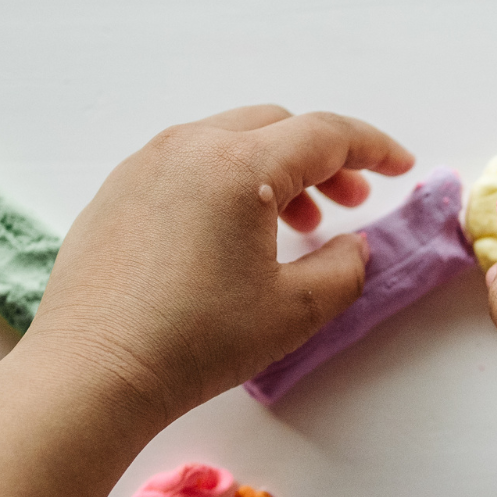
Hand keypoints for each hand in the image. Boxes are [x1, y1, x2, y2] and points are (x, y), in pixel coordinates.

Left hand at [28, 105, 413, 425]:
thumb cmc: (198, 340)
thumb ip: (344, 267)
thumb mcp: (296, 309)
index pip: (325, 135)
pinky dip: (230, 180)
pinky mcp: (118, 191)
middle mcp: (190, 147)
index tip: (401, 167)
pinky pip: (190, 163)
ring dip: (276, 169)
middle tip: (353, 200)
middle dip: (324, 157)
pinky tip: (238, 233)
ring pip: (231, 140)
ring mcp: (146, 164)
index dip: (373, 147)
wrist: (95, 370)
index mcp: (240, 166)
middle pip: (277, 126)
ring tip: (298, 222)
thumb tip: (354, 245)